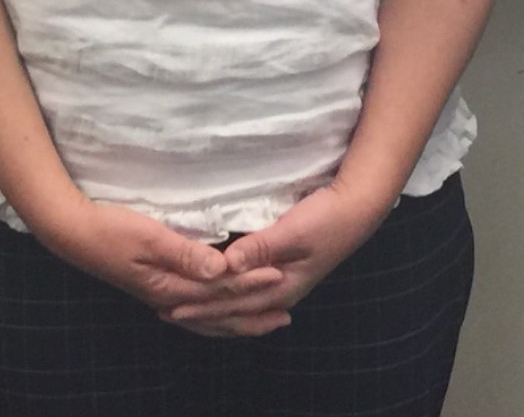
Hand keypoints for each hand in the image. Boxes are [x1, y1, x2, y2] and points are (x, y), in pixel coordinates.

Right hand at [34, 199, 280, 330]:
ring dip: (237, 319)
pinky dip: (214, 315)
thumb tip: (222, 269)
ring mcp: (162, 296)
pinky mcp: (156, 288)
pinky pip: (194, 311)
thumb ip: (186, 253)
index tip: (280, 274)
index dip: (251, 282)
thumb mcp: (150, 236)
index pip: (220, 288)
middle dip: (252, 313)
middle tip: (286, 315)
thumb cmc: (110, 229)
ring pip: (207, 318)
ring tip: (264, 321)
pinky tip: (220, 313)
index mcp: (170, 287)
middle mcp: (169, 299)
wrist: (73, 233)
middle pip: (218, 312)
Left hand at [179, 179, 394, 337]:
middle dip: (202, 313)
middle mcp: (278, 292)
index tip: (172, 307)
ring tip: (187, 311)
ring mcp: (282, 284)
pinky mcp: (282, 272)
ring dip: (213, 310)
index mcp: (280, 287)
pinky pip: (248, 295)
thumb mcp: (293, 231)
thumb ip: (261, 247)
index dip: (201, 306)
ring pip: (241, 306)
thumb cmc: (326, 219)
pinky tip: (222, 300)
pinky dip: (229, 301)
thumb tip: (226, 265)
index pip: (232, 303)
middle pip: (234, 310)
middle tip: (166, 313)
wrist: (356, 210)